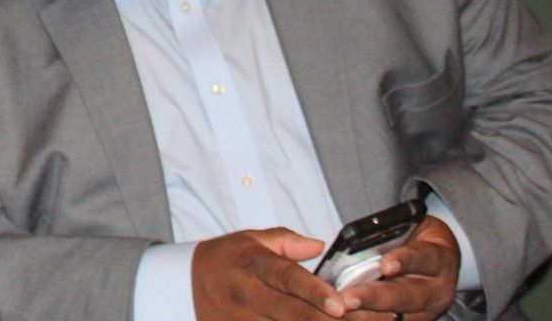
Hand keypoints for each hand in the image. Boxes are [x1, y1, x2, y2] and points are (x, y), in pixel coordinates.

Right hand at [192, 228, 349, 319]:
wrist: (182, 284)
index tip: (340, 303)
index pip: (288, 278)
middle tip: (370, 320)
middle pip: (295, 313)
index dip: (315, 291)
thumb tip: (319, 245)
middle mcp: (251, 296)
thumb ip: (286, 241)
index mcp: (254, 266)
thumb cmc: (222, 260)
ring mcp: (246, 320)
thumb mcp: (250, 239)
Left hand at [337, 214, 459, 320]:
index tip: (385, 266)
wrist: (438, 258)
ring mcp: (425, 311)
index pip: (423, 258)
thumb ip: (387, 233)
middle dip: (374, 298)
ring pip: (394, 317)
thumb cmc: (416, 236)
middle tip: (347, 299)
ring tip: (340, 310)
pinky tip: (343, 317)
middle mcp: (436, 290)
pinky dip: (362, 319)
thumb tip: (354, 240)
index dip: (404, 261)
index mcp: (439, 260)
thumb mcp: (408, 225)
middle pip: (405, 296)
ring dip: (364, 314)